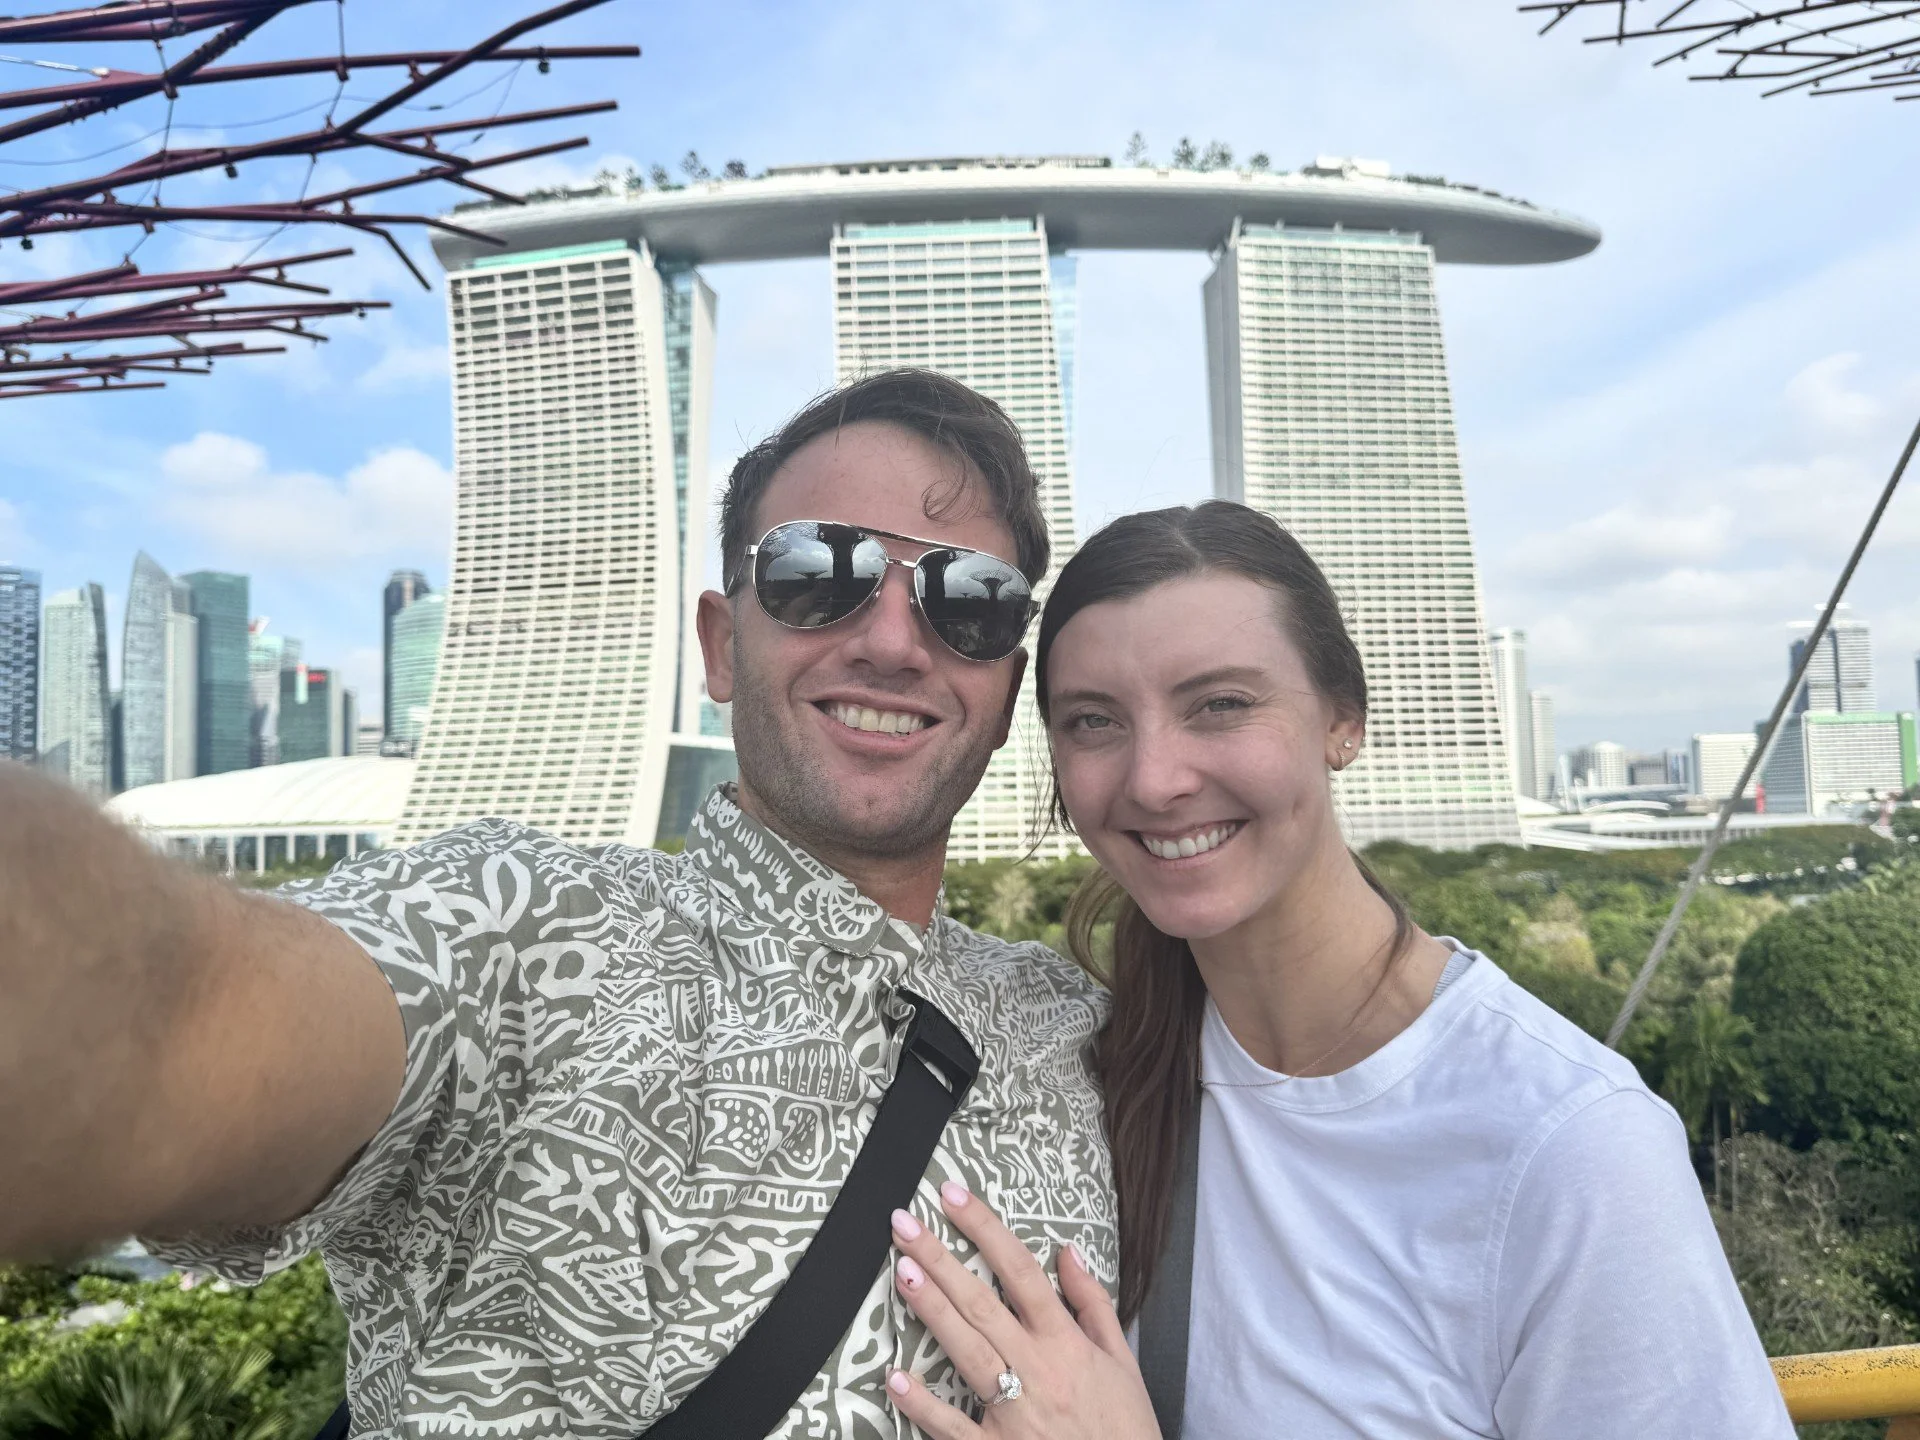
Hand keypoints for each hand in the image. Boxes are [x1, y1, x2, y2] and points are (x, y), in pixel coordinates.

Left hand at [884, 1181, 1161, 1439]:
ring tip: (902, 1273)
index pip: (1021, 1271)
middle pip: (982, 1303)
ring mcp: (1014, 1413)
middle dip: (940, 1259)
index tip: (953, 1196)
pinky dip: (923, 1405)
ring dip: (932, 1310)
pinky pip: (953, 1427)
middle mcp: (1038, 1370)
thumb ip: (1092, 1303)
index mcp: (1067, 1343)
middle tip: (904, 1224)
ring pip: (966, 1351)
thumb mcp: (1122, 1361)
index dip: (985, 1229)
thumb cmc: (1125, 1429)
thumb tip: (1067, 1251)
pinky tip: (895, 1377)